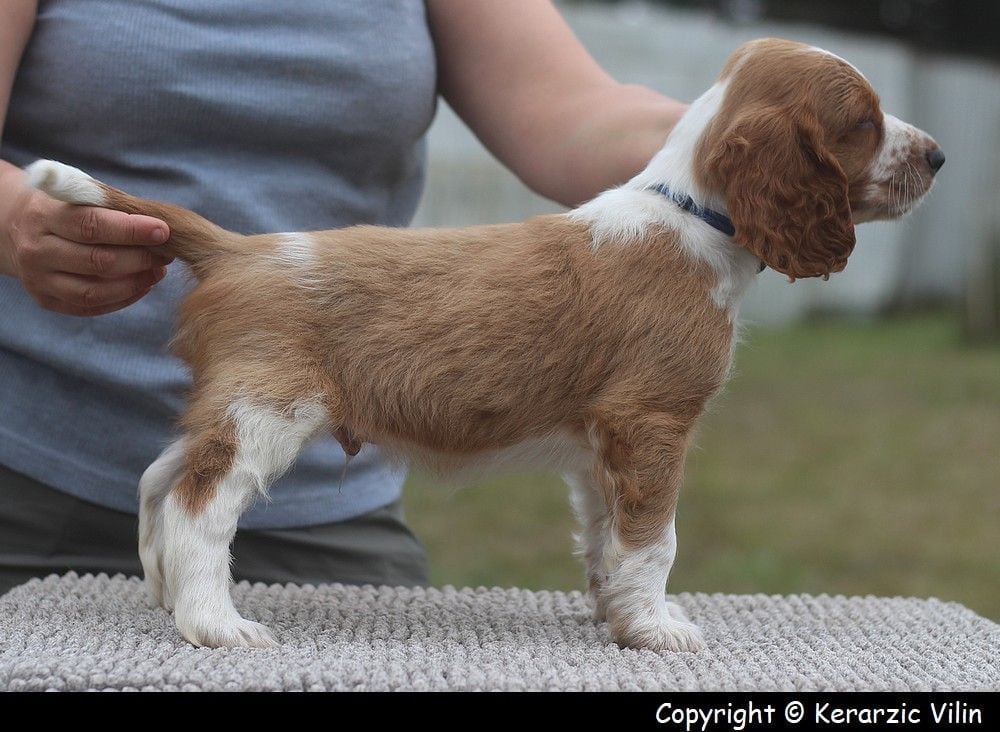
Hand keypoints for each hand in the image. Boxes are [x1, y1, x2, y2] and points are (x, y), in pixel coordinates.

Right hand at [1, 185, 171, 315]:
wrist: (16, 227)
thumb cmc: (62, 207)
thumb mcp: (78, 195)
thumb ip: (113, 207)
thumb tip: (161, 228)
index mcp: (43, 215)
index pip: (91, 225)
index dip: (131, 230)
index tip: (162, 231)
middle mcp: (36, 249)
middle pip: (98, 261)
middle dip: (140, 258)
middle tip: (167, 253)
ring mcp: (38, 279)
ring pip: (95, 290)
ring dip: (135, 282)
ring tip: (158, 271)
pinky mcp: (45, 300)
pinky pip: (90, 307)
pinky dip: (122, 298)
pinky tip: (142, 286)